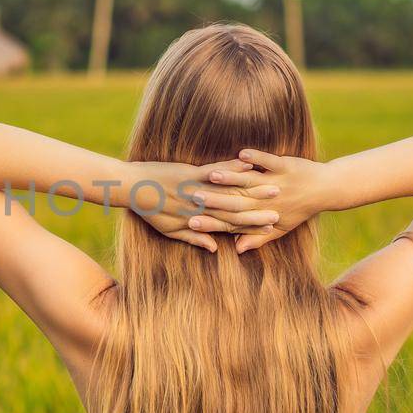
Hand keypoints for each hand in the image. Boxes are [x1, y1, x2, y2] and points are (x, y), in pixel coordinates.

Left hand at [125, 159, 281, 252]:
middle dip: (261, 210)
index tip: (272, 228)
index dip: (252, 228)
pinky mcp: (190, 174)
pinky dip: (232, 169)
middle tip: (282, 211)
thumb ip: (194, 239)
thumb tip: (215, 248)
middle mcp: (200, 208)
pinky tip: (249, 165)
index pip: (230, 227)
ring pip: (230, 192)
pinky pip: (215, 171)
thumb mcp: (170, 230)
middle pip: (236, 211)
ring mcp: (196, 190)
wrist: (130, 187)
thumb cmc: (149, 210)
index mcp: (197, 221)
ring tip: (275, 187)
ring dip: (254, 189)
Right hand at [186, 149, 336, 253]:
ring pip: (250, 182)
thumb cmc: (300, 209)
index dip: (211, 222)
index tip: (191, 223)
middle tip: (192, 198)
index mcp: (262, 216)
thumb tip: (237, 249)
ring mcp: (277, 183)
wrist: (326, 189)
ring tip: (211, 176)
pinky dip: (257, 158)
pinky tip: (242, 154)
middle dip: (213, 200)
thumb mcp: (281, 229)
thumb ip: (256, 239)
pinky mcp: (286, 167)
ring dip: (231, 178)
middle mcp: (267, 202)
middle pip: (236, 202)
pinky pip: (269, 162)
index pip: (232, 222)